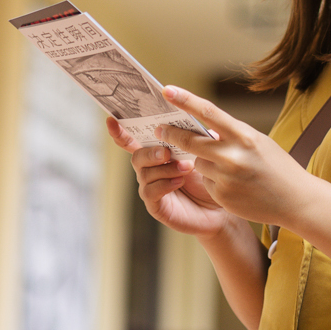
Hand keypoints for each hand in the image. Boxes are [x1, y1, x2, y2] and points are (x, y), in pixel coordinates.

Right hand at [106, 117, 230, 239]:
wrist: (219, 208)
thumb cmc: (210, 177)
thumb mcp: (205, 152)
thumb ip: (198, 136)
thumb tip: (197, 122)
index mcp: (158, 152)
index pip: (135, 140)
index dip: (121, 132)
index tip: (111, 120)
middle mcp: (150, 168)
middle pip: (137, 155)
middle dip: (150, 152)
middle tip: (167, 152)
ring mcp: (151, 187)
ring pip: (145, 173)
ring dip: (165, 168)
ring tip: (187, 168)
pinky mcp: (155, 205)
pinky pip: (149, 192)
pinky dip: (164, 184)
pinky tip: (179, 182)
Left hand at [154, 86, 310, 227]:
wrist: (295, 200)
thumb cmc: (278, 166)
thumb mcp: (258, 142)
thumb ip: (231, 134)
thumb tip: (203, 127)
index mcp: (244, 136)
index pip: (208, 113)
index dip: (185, 100)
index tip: (167, 90)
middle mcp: (232, 156)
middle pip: (190, 140)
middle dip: (171, 134)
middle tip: (160, 130)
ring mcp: (225, 178)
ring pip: (198, 163)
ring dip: (204, 162)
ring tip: (231, 169)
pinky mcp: (221, 196)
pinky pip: (206, 182)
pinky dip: (214, 181)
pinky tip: (234, 185)